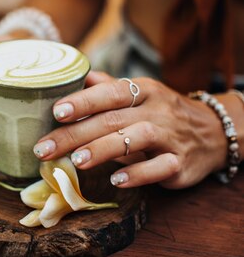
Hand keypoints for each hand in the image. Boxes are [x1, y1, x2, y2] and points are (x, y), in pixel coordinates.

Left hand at [34, 71, 227, 188]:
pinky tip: (116, 180)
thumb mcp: (138, 94)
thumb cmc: (161, 113)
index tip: (55, 111)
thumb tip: (73, 76)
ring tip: (76, 161)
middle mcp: (156, 111)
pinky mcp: (181, 163)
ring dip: (103, 150)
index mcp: (142, 91)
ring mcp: (170, 137)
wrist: (213, 133)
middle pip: (112, 120)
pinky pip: (159, 168)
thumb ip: (105, 88)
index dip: (83, 101)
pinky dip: (138, 174)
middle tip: (44, 148)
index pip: (110, 92)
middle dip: (74, 135)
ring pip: (135, 139)